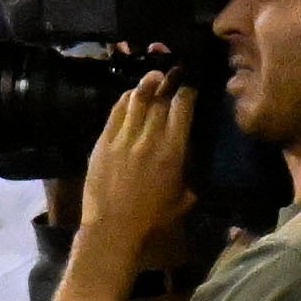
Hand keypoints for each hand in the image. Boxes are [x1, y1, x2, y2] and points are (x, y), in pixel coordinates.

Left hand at [78, 74, 195, 275]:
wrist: (113, 228)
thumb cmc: (152, 218)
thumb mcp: (185, 196)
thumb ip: (192, 170)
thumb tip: (197, 153)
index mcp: (173, 150)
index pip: (183, 107)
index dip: (187, 91)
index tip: (190, 85)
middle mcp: (149, 139)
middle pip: (161, 99)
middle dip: (170, 82)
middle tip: (174, 72)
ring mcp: (123, 139)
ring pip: (137, 100)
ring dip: (147, 83)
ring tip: (154, 75)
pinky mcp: (103, 143)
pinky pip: (116, 113)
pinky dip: (125, 99)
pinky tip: (132, 94)